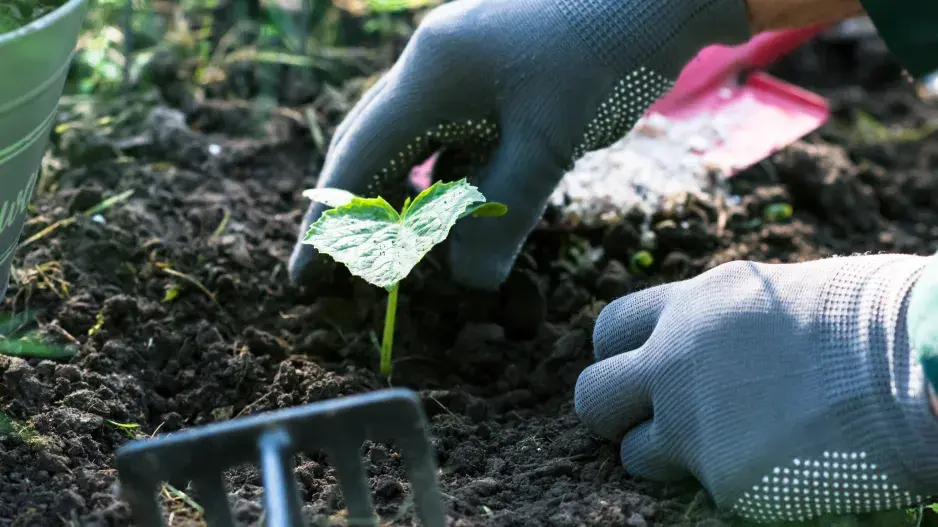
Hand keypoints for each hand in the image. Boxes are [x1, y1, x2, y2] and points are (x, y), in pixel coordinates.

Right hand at [289, 0, 751, 289]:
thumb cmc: (604, 55)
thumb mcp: (550, 143)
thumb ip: (502, 214)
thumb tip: (470, 283)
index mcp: (431, 73)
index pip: (359, 157)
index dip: (330, 221)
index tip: (306, 274)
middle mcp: (434, 64)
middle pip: (375, 143)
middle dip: (362, 207)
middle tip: (354, 265)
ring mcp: (465, 62)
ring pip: (419, 141)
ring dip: (417, 195)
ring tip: (418, 246)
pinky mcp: (496, 71)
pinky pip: (459, 132)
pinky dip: (459, 175)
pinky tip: (479, 202)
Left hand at [574, 254, 937, 522]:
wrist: (908, 363)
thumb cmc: (861, 320)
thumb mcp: (769, 297)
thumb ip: (719, 323)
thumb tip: (706, 343)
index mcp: (688, 307)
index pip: (609, 329)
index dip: (617, 355)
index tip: (641, 370)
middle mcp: (672, 361)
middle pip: (592, 396)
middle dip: (613, 413)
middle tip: (652, 420)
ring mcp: (690, 421)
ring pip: (632, 454)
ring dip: (662, 456)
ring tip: (723, 447)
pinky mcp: (720, 475)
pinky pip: (700, 488)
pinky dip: (727, 481)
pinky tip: (774, 462)